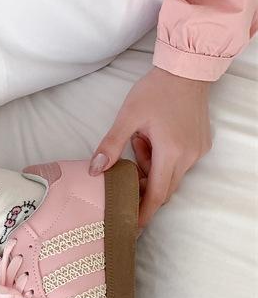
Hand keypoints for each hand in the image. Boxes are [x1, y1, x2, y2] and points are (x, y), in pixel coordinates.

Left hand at [89, 66, 211, 228]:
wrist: (186, 70)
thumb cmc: (155, 91)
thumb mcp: (127, 118)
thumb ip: (111, 146)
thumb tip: (95, 171)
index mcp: (170, 153)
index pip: (156, 195)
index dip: (143, 213)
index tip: (132, 228)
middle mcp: (188, 156)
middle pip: (164, 189)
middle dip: (143, 191)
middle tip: (124, 184)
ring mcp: (197, 151)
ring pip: (171, 176)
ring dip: (151, 171)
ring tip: (138, 144)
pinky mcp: (201, 144)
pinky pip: (179, 164)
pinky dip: (162, 161)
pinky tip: (151, 140)